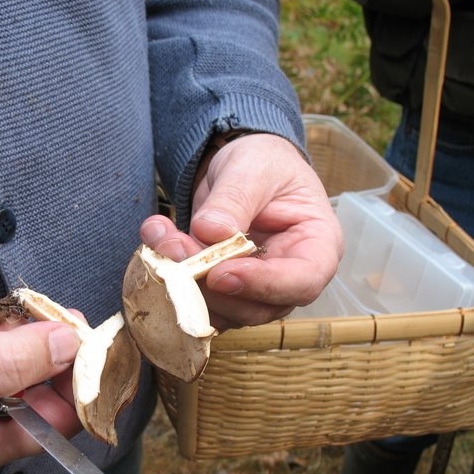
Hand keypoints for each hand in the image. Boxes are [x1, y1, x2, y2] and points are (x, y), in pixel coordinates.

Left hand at [142, 133, 342, 328]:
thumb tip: (211, 232)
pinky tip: (156, 240)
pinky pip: (197, 301)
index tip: (220, 273)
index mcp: (317, 247)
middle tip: (175, 247)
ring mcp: (256, 291)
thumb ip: (235, 198)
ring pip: (221, 311)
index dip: (262, 285)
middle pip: (256, 307)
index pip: (303, 282)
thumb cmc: (263, 163)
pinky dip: (171, 277)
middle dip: (209, 285)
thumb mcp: (253, 167)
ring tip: (161, 237)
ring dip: (184, 283)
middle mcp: (290, 278)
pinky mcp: (223, 294)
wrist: (241, 168)